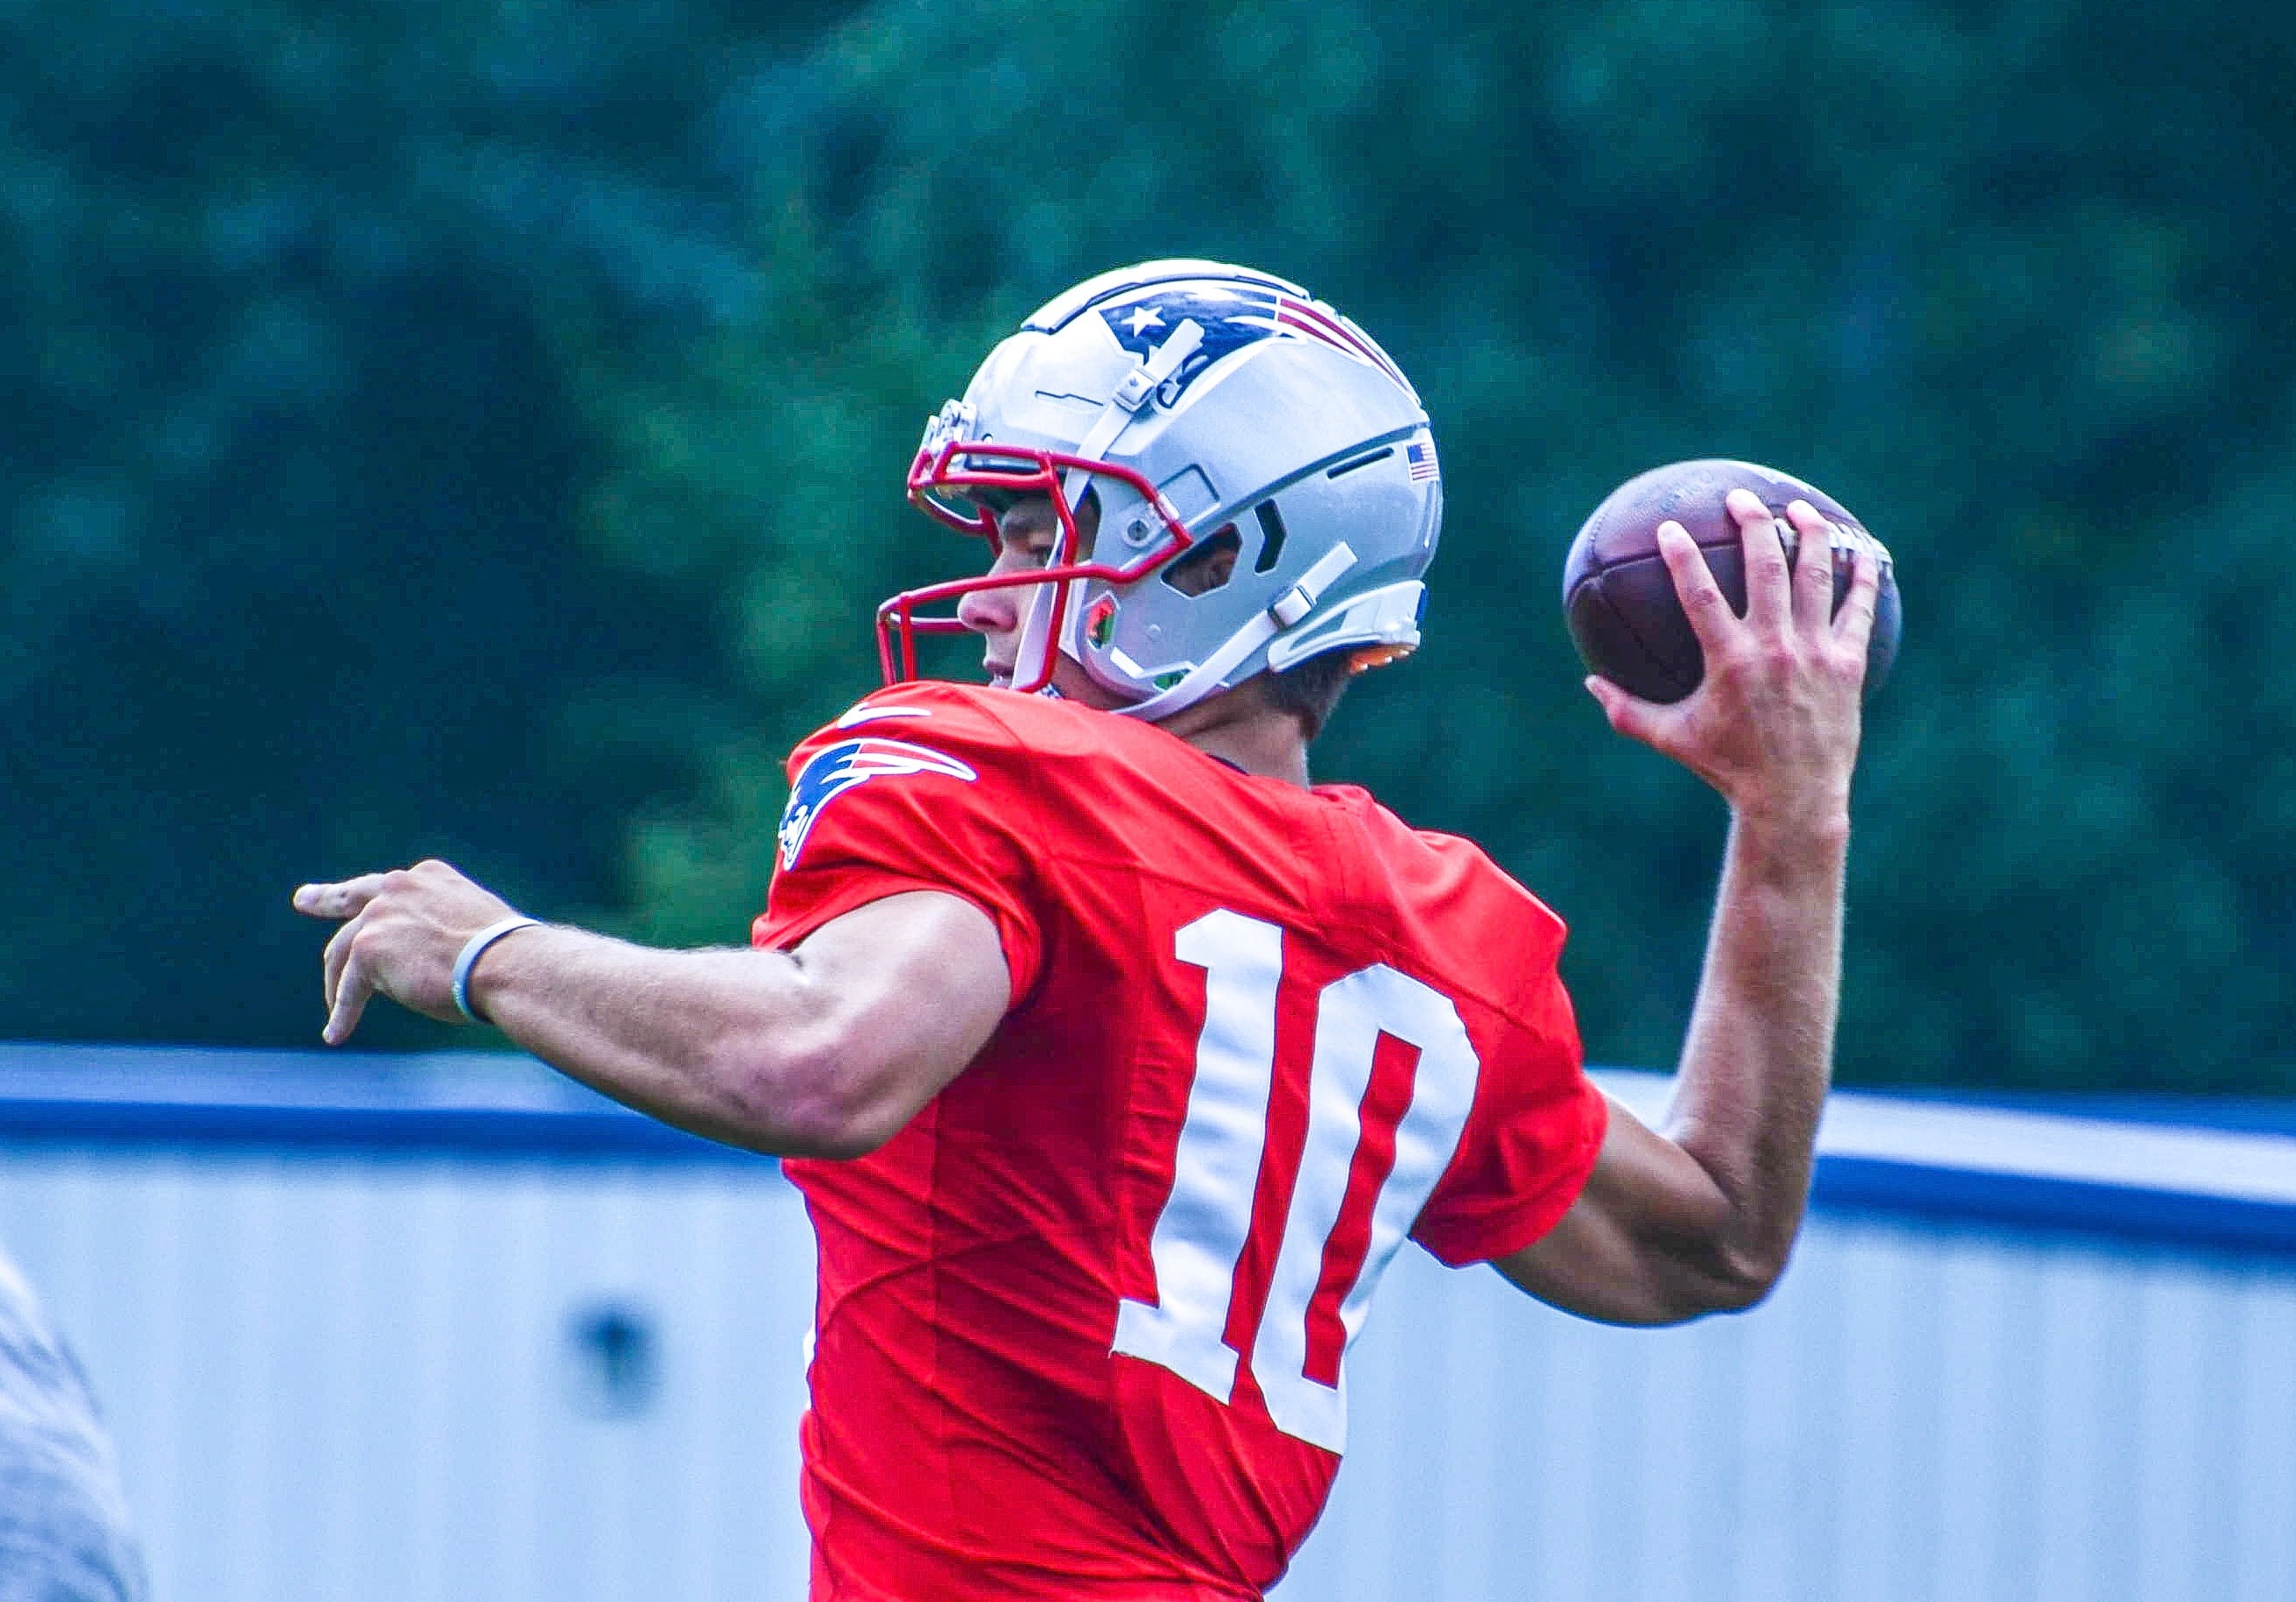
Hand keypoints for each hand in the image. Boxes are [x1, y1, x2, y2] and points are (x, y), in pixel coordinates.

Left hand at [291, 860, 524, 1043]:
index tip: (359, 896)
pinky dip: (343, 1014)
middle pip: (353, 903)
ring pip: (345, 952)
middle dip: (325, 899)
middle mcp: (398, 887)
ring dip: (337, 983)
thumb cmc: (509, 956)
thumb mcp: (476, 926)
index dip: (375, 902)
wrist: (508, 965)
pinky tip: (335, 1034)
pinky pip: (349, 989)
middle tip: (305, 899)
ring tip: (335, 1009)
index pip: (390, 890)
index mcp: (429, 877)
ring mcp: (379, 916)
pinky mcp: (368, 950)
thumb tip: (444, 959)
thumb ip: (447, 930)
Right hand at [1585, 489, 1881, 829]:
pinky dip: (1862, 577)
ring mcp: (1815, 653)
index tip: (1668, 528)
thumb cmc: (1726, 768)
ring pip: (1816, 577)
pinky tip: (1862, 552)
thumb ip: (1626, 711)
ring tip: (1797, 509)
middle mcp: (1774, 648)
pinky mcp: (1848, 664)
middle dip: (1753, 524)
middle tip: (1740, 499)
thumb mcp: (1671, 738)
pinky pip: (1858, 610)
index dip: (1682, 556)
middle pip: (1767, 568)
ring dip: (1809, 535)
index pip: (1701, 593)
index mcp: (1728, 661)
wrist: (1793, 799)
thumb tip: (1589, 684)